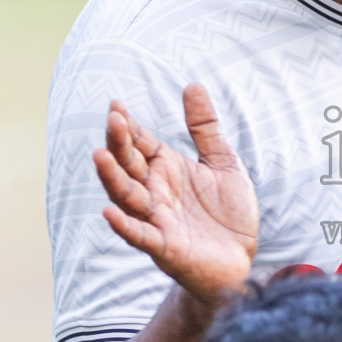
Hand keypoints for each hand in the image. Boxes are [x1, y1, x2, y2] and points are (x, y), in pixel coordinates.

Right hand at [93, 83, 258, 305]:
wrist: (242, 257)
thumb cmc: (228, 211)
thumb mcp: (223, 162)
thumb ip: (205, 127)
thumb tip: (192, 84)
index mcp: (165, 169)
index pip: (139, 143)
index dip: (128, 126)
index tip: (116, 105)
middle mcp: (155, 192)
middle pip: (128, 165)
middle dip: (119, 143)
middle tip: (113, 119)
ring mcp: (157, 219)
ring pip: (127, 197)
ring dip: (112, 178)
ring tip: (100, 155)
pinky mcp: (165, 247)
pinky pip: (140, 235)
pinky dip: (124, 225)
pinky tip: (108, 212)